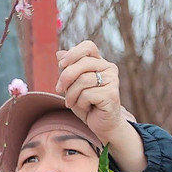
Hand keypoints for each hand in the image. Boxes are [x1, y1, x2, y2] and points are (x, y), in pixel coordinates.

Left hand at [54, 40, 144, 171]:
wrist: (101, 125)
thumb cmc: (86, 104)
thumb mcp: (73, 85)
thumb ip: (68, 69)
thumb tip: (59, 53)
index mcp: (100, 62)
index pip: (88, 47)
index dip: (73, 53)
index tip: (61, 64)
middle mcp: (109, 68)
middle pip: (82, 63)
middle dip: (65, 77)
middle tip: (59, 90)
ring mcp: (113, 80)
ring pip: (82, 80)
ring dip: (71, 94)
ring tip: (73, 103)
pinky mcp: (112, 94)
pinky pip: (87, 94)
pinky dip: (80, 103)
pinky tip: (87, 108)